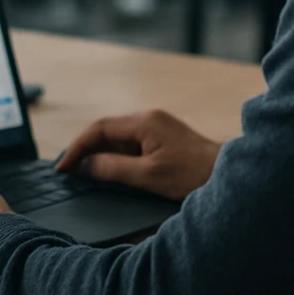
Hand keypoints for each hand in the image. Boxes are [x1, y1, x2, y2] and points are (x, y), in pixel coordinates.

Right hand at [55, 109, 221, 201]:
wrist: (229, 175)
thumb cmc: (192, 175)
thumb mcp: (148, 176)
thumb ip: (113, 168)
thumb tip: (85, 165)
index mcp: (144, 121)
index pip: (99, 128)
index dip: (77, 147)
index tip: (63, 167)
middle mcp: (149, 118)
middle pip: (106, 131)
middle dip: (85, 150)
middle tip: (67, 171)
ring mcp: (156, 127)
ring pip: (118, 138)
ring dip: (99, 154)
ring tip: (82, 174)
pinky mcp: (162, 139)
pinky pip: (130, 145)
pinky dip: (115, 157)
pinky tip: (108, 172)